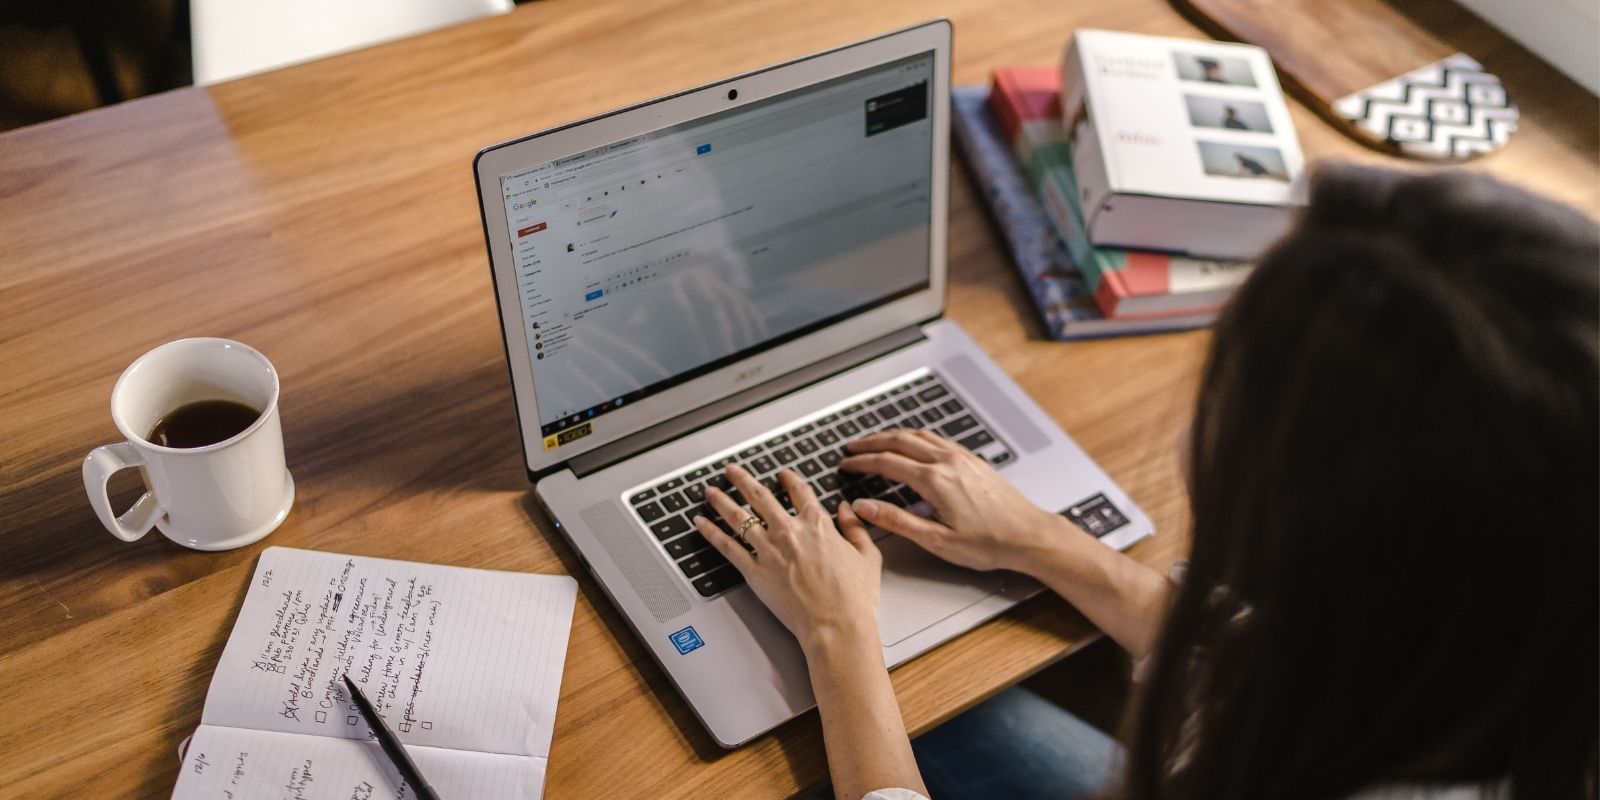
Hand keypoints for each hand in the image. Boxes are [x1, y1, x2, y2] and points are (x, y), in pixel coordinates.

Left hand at [694, 465, 882, 653]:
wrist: (835, 625)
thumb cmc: (853, 597)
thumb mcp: (867, 556)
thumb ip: (855, 528)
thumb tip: (847, 509)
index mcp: (818, 525)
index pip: (799, 492)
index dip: (789, 479)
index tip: (782, 475)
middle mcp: (789, 532)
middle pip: (760, 496)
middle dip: (743, 480)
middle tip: (732, 471)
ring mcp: (769, 550)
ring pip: (739, 517)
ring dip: (722, 500)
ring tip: (711, 491)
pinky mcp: (754, 572)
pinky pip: (727, 547)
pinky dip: (712, 532)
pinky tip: (701, 523)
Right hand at [839, 429, 1064, 572]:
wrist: (1029, 535)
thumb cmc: (989, 543)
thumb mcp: (937, 540)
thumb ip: (897, 521)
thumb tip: (865, 508)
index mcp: (935, 481)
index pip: (887, 462)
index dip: (861, 462)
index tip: (845, 464)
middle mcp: (948, 462)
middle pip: (900, 440)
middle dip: (871, 441)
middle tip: (851, 447)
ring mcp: (962, 457)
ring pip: (920, 435)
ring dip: (893, 435)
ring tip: (876, 441)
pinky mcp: (974, 460)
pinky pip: (937, 439)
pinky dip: (916, 437)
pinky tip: (914, 445)